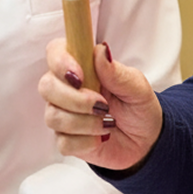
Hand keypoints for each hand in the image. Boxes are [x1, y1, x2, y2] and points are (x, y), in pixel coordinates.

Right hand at [39, 37, 161, 171]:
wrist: (146, 139)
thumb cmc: (138, 106)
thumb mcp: (136, 87)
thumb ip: (116, 71)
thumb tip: (101, 51)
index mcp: (82, 67)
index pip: (55, 52)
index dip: (60, 62)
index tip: (80, 76)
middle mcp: (67, 89)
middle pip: (46, 86)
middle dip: (74, 99)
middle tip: (102, 105)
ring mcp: (64, 114)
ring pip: (53, 117)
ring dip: (84, 122)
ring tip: (108, 122)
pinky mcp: (66, 140)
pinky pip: (62, 142)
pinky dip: (85, 142)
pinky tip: (101, 138)